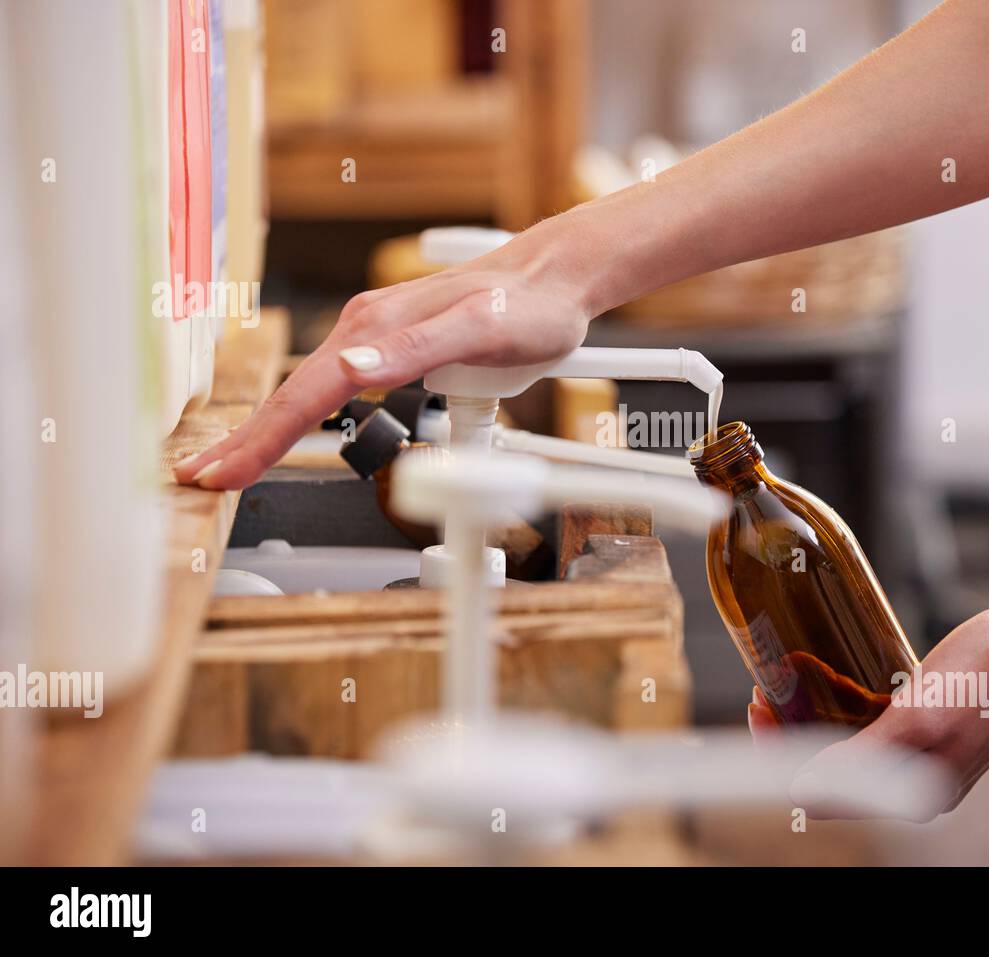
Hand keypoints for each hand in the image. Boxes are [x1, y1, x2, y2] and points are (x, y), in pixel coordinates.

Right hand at [173, 218, 596, 489]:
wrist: (556, 277)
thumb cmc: (530, 306)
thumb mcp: (482, 329)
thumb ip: (417, 348)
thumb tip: (352, 367)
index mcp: (377, 328)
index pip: (306, 395)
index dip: (261, 439)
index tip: (223, 473)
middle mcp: (368, 329)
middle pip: (294, 394)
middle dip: (245, 438)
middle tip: (201, 477)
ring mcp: (377, 336)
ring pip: (309, 390)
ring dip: (267, 427)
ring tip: (233, 461)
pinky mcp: (393, 343)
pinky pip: (331, 384)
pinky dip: (300, 410)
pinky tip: (290, 425)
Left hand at [750, 599, 988, 820]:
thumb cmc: (987, 676)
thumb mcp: (917, 717)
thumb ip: (865, 760)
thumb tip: (806, 793)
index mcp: (912, 794)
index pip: (821, 792)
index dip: (779, 753)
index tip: (761, 707)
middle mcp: (915, 784)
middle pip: (829, 769)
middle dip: (791, 730)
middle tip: (767, 686)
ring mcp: (922, 757)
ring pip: (845, 744)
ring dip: (811, 714)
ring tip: (788, 675)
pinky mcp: (928, 728)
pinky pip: (869, 725)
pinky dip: (840, 703)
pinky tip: (825, 674)